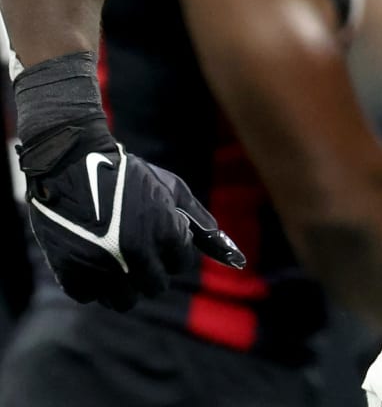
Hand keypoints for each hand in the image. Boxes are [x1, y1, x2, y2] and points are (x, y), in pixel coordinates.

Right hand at [19, 116, 244, 309]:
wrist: (72, 165)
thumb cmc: (128, 175)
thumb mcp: (171, 188)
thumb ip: (198, 219)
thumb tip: (226, 248)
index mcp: (164, 233)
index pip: (181, 264)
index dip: (174, 250)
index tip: (162, 238)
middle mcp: (136, 255)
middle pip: (155, 286)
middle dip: (153, 270)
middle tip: (140, 250)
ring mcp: (102, 267)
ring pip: (124, 300)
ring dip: (125, 284)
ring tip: (118, 260)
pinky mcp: (72, 273)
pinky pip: (91, 296)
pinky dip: (94, 283)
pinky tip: (94, 260)